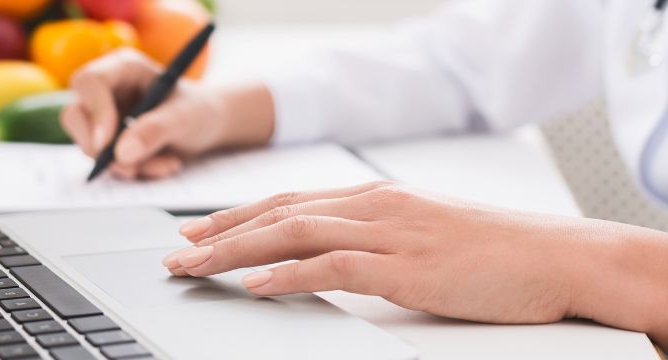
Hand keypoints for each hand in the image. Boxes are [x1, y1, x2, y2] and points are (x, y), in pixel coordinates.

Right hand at [61, 48, 273, 178]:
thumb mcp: (186, 117)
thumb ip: (156, 130)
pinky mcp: (107, 142)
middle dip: (98, 147)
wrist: (208, 126)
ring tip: (166, 164)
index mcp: (123, 68)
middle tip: (130, 168)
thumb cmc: (199, 110)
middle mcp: (106, 90)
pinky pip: (105, 163)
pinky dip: (132, 171)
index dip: (95, 113)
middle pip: (75, 115)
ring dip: (125, 165)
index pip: (90, 82)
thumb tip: (122, 154)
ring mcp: (103, 117)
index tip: (107, 145)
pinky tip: (162, 165)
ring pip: (89, 145)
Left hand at [162, 181, 667, 343]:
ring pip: (294, 233)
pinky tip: (257, 284)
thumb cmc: (493, 250)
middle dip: (221, 231)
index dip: (238, 215)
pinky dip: (289, 273)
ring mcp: (390, 235)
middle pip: (279, 213)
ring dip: (237, 250)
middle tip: (177, 250)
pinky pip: (334, 267)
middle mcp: (375, 208)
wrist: (558, 256)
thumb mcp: (423, 234)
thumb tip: (328, 254)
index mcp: (376, 199)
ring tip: (196, 265)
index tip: (200, 230)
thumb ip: (375, 239)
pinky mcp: (407, 269)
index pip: (290, 202)